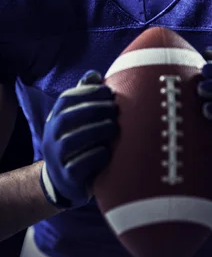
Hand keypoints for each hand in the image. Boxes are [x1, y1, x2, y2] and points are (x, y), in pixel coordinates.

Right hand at [40, 71, 118, 208]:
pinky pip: (77, 166)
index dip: (87, 93)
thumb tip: (94, 74)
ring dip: (96, 131)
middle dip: (92, 110)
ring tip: (114, 127)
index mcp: (56, 120)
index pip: (65, 100)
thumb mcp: (80, 121)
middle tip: (115, 109)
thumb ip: (86, 98)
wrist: (67, 181)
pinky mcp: (67, 178)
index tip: (109, 92)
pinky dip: (94, 156)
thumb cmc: (81, 142)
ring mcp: (57, 159)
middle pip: (65, 119)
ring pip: (70, 142)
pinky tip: (107, 151)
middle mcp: (52, 138)